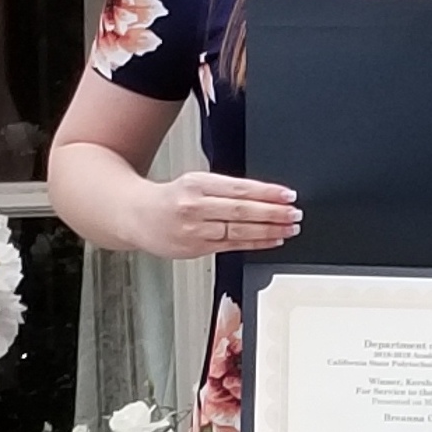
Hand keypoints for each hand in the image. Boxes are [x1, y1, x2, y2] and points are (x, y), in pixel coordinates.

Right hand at [130, 171, 300, 259]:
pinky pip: (232, 246)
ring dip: (269, 230)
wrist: (136, 215)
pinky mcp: (196, 248)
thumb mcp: (195, 182)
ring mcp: (195, 229)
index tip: (288, 195)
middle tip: (295, 214)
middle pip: (242, 211)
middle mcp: (195, 206)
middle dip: (273, 213)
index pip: (240, 188)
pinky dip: (256, 244)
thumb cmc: (169, 198)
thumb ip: (226, 189)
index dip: (267, 193)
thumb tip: (265, 195)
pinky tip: (272, 240)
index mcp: (197, 184)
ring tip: (290, 228)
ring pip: (239, 231)